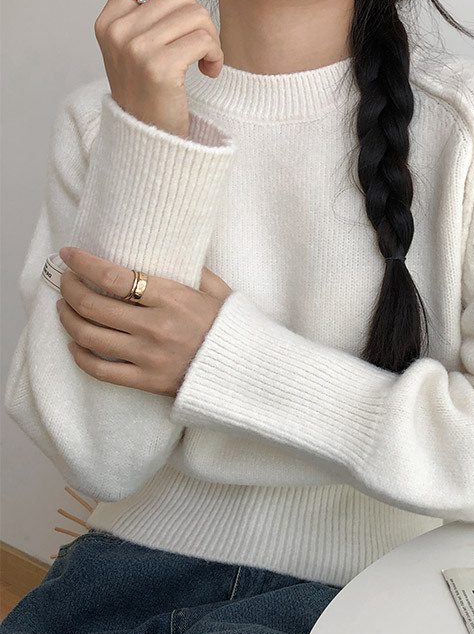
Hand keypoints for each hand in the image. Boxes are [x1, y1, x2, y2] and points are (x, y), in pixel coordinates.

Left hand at [56, 246, 232, 397]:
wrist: (247, 372)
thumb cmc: (233, 327)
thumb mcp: (219, 290)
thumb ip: (194, 270)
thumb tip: (169, 252)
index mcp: (173, 299)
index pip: (114, 277)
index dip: (84, 264)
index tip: (69, 255)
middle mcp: (156, 327)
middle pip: (93, 305)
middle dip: (70, 288)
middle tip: (66, 280)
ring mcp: (149, 357)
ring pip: (89, 336)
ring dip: (69, 318)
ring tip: (65, 307)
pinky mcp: (147, 381)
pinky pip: (100, 370)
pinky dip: (80, 355)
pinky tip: (75, 344)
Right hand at [94, 0, 223, 137]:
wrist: (147, 141)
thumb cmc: (150, 96)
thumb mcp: (137, 51)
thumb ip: (150, 17)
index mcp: (108, 22)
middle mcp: (118, 31)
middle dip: (202, 21)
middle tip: (203, 49)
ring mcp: (136, 48)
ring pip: (197, 16)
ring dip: (212, 41)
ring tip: (206, 63)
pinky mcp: (159, 66)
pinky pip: (204, 40)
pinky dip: (216, 55)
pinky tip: (210, 72)